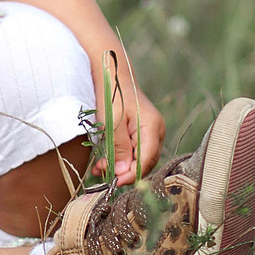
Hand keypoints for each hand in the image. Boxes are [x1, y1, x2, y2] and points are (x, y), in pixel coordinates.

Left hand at [90, 48, 164, 183]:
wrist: (110, 73)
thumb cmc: (111, 93)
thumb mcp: (111, 121)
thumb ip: (118, 146)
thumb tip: (122, 172)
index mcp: (152, 127)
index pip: (146, 160)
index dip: (131, 174)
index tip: (113, 181)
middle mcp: (155, 132)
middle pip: (144, 162)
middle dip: (123, 172)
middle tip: (101, 174)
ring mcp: (149, 133)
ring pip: (137, 159)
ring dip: (118, 167)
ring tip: (98, 169)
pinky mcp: (139, 133)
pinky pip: (132, 152)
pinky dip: (118, 159)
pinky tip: (102, 162)